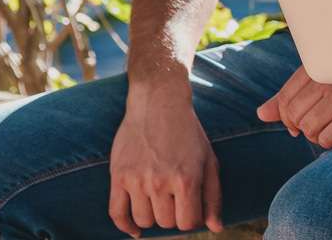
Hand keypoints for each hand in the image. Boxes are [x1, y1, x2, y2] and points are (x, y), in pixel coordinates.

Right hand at [110, 81, 222, 235]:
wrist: (158, 105)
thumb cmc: (188, 134)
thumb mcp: (208, 160)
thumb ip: (213, 196)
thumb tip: (216, 228)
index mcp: (186, 179)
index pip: (188, 223)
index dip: (192, 219)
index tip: (192, 207)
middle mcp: (160, 182)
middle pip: (166, 223)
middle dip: (174, 215)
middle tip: (176, 198)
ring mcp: (137, 180)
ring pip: (143, 220)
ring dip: (153, 216)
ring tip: (160, 201)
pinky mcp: (118, 176)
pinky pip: (116, 213)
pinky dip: (125, 226)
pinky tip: (135, 230)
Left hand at [255, 66, 331, 148]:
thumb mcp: (326, 84)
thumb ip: (292, 97)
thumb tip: (261, 114)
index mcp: (321, 64)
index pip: (285, 99)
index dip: (287, 117)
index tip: (298, 123)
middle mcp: (330, 76)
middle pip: (294, 116)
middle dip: (302, 127)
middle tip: (321, 126)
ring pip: (309, 129)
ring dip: (318, 135)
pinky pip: (326, 139)